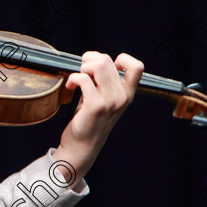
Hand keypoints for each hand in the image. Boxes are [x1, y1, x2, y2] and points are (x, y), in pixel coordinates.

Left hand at [55, 52, 142, 183]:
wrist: (82, 147)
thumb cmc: (89, 120)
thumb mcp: (103, 99)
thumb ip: (104, 81)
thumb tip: (94, 59)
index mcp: (127, 94)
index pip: (137, 67)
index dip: (121, 59)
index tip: (105, 67)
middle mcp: (122, 97)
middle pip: (107, 60)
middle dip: (89, 60)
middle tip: (82, 73)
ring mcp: (110, 102)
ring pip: (97, 65)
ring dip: (82, 68)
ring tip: (77, 79)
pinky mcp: (95, 106)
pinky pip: (83, 79)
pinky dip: (72, 79)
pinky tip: (70, 87)